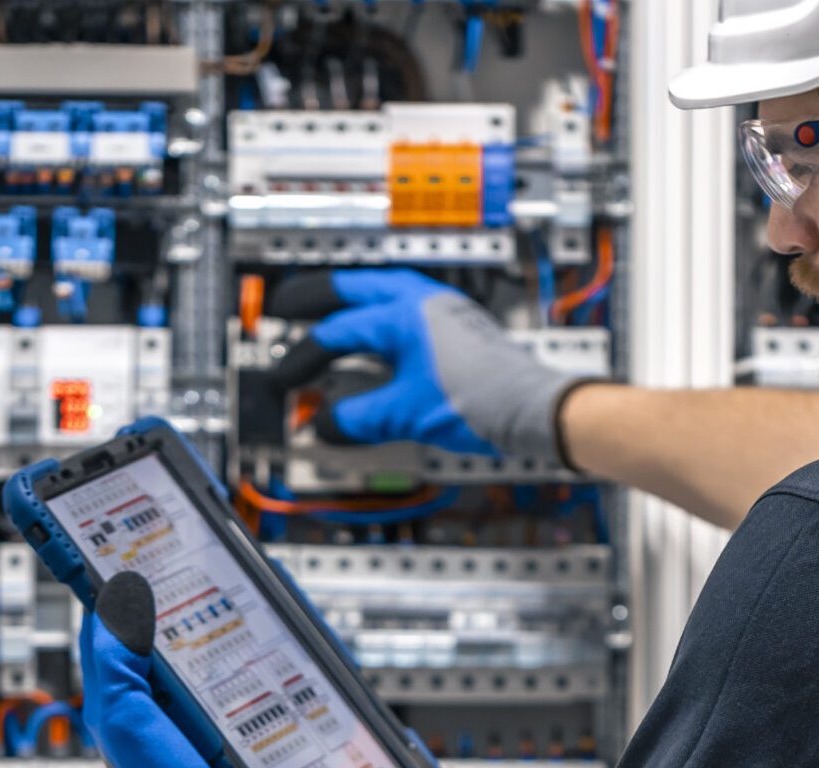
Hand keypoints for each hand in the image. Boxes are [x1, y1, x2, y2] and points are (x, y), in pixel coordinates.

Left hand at [80, 571, 286, 767]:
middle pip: (166, 641)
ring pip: (205, 659)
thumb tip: (118, 597)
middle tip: (199, 567)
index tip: (141, 553)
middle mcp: (156, 706)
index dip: (124, 592)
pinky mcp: (229, 730)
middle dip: (180, 606)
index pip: (116, 631)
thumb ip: (115, 660)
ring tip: (238, 600)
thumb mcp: (125, 714)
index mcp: (121, 700)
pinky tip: (264, 648)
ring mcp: (194, 718)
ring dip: (220, 633)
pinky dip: (247, 664)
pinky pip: (237, 685)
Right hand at [266, 269, 586, 462]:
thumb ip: (360, 418)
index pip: (337, 332)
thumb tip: (324, 426)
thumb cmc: (483, 401)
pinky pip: (404, 315)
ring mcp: (442, 313)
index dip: (303, 358)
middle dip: (317, 298)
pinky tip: (378, 342)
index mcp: (402, 313)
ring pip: (382, 296)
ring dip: (351, 305)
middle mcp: (422, 302)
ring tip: (327, 314)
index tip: (283, 381)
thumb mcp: (407, 413)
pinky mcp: (458, 332)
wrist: (535, 409)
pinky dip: (379, 323)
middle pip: (355, 290)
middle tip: (286, 304)